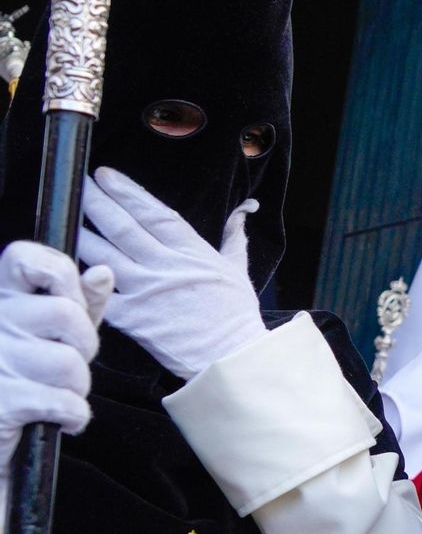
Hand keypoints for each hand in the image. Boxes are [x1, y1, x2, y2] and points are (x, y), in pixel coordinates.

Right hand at [0, 241, 113, 475]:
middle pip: (63, 313)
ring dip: (79, 386)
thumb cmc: (24, 380)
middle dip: (84, 344)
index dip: (60, 273)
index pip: (26, 257)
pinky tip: (61, 419)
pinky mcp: (1, 403)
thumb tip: (102, 272)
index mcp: (0, 299)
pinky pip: (62, 402)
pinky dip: (74, 415)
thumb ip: (79, 303)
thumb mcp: (54, 336)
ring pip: (68, 362)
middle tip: (72, 362)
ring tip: (62, 394)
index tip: (69, 300)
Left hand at [77, 168, 265, 378]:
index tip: (108, 176)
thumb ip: (234, 237)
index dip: (128, 192)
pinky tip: (66, 262)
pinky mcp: (131, 317)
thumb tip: (243, 211)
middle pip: (123, 227)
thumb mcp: (239, 270)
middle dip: (98, 202)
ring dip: (83, 232)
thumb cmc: (235, 316)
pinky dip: (82, 276)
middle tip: (80, 185)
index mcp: (192, 252)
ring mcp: (146, 291)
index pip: (155, 213)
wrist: (228, 357)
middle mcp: (166, 266)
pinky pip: (99, 292)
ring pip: (105, 253)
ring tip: (67, 216)